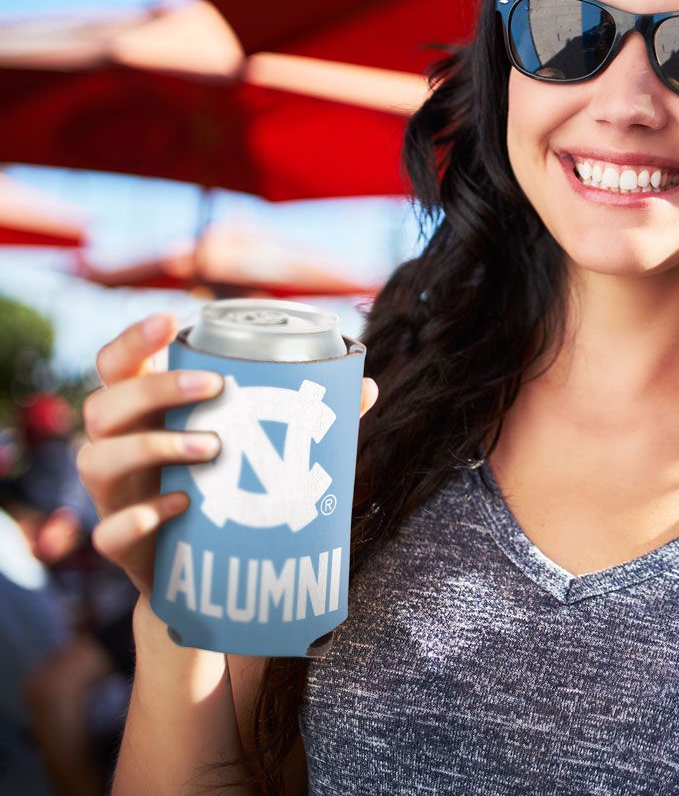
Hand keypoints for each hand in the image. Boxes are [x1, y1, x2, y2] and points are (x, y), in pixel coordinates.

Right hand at [78, 313, 378, 597]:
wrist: (206, 573)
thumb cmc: (228, 485)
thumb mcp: (258, 446)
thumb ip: (306, 417)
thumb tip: (368, 386)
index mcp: (144, 412)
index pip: (116, 365)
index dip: (132, 339)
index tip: (168, 319)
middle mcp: (116, 446)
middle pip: (103, 406)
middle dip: (154, 389)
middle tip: (214, 386)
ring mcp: (112, 497)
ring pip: (97, 461)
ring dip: (151, 447)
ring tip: (212, 448)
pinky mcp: (119, 545)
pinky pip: (109, 531)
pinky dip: (139, 517)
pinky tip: (180, 506)